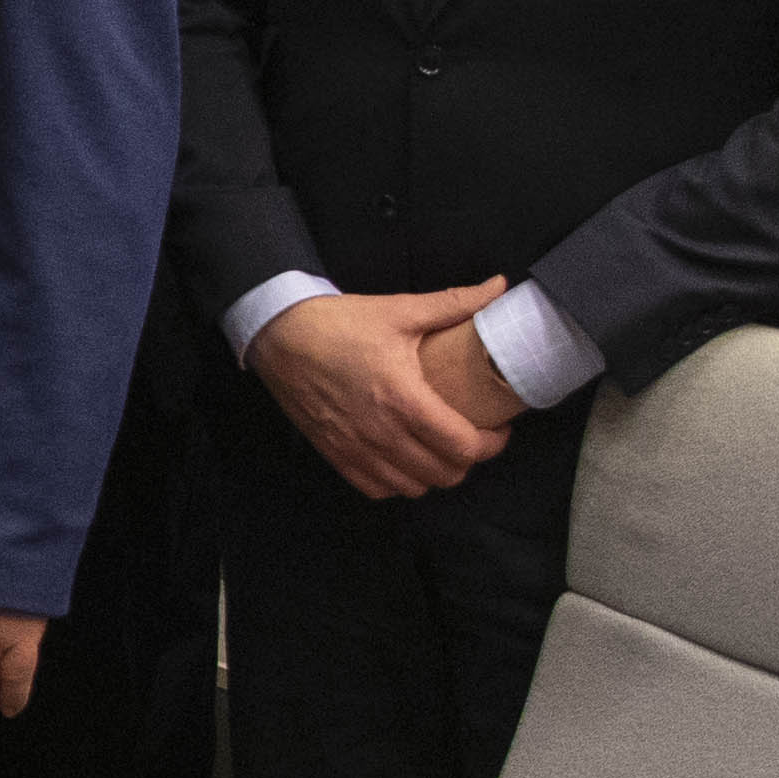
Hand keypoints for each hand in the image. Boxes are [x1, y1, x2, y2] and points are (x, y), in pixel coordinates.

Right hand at [251, 280, 517, 500]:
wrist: (278, 335)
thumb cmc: (339, 323)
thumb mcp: (399, 309)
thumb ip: (455, 303)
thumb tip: (500, 287)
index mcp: (402, 397)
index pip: (463, 445)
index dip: (492, 444)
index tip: (499, 429)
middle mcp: (380, 432)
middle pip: (444, 474)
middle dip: (468, 459)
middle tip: (471, 436)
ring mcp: (355, 448)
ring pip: (413, 488)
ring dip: (434, 474)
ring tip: (439, 451)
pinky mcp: (334, 454)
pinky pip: (377, 490)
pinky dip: (397, 483)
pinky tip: (403, 463)